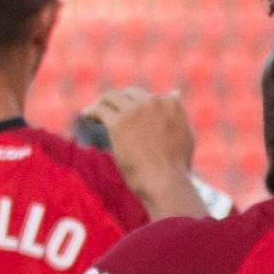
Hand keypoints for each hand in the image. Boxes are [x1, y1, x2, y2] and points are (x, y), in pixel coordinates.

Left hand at [83, 87, 207, 218]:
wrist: (166, 181)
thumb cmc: (177, 167)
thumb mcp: (186, 135)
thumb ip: (178, 113)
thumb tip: (175, 93)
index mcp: (172, 105)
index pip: (151, 97)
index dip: (140, 106)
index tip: (132, 115)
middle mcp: (154, 102)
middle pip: (131, 93)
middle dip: (121, 102)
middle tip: (112, 113)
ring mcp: (135, 111)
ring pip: (112, 97)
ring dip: (104, 103)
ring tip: (96, 112)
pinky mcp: (118, 122)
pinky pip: (100, 110)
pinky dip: (92, 112)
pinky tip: (87, 116)